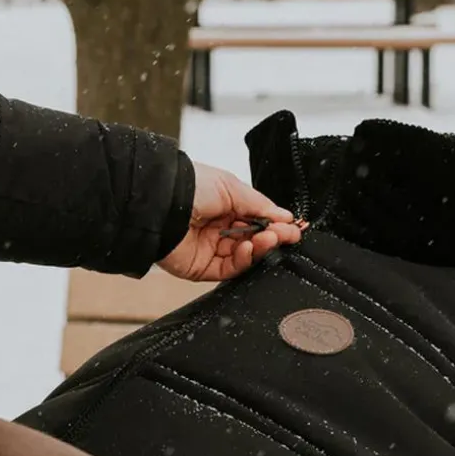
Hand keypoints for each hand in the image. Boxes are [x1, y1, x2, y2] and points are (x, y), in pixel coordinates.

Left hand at [158, 162, 304, 281]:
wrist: (161, 203)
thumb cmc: (190, 186)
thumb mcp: (232, 187)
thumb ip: (260, 205)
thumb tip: (284, 216)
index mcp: (226, 206)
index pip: (258, 220)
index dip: (276, 224)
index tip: (293, 226)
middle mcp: (219, 228)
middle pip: (255, 240)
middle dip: (273, 237)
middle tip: (288, 235)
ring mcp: (211, 249)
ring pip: (246, 256)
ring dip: (261, 248)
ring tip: (269, 238)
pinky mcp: (203, 268)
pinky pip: (230, 269)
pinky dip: (244, 260)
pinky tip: (250, 248)